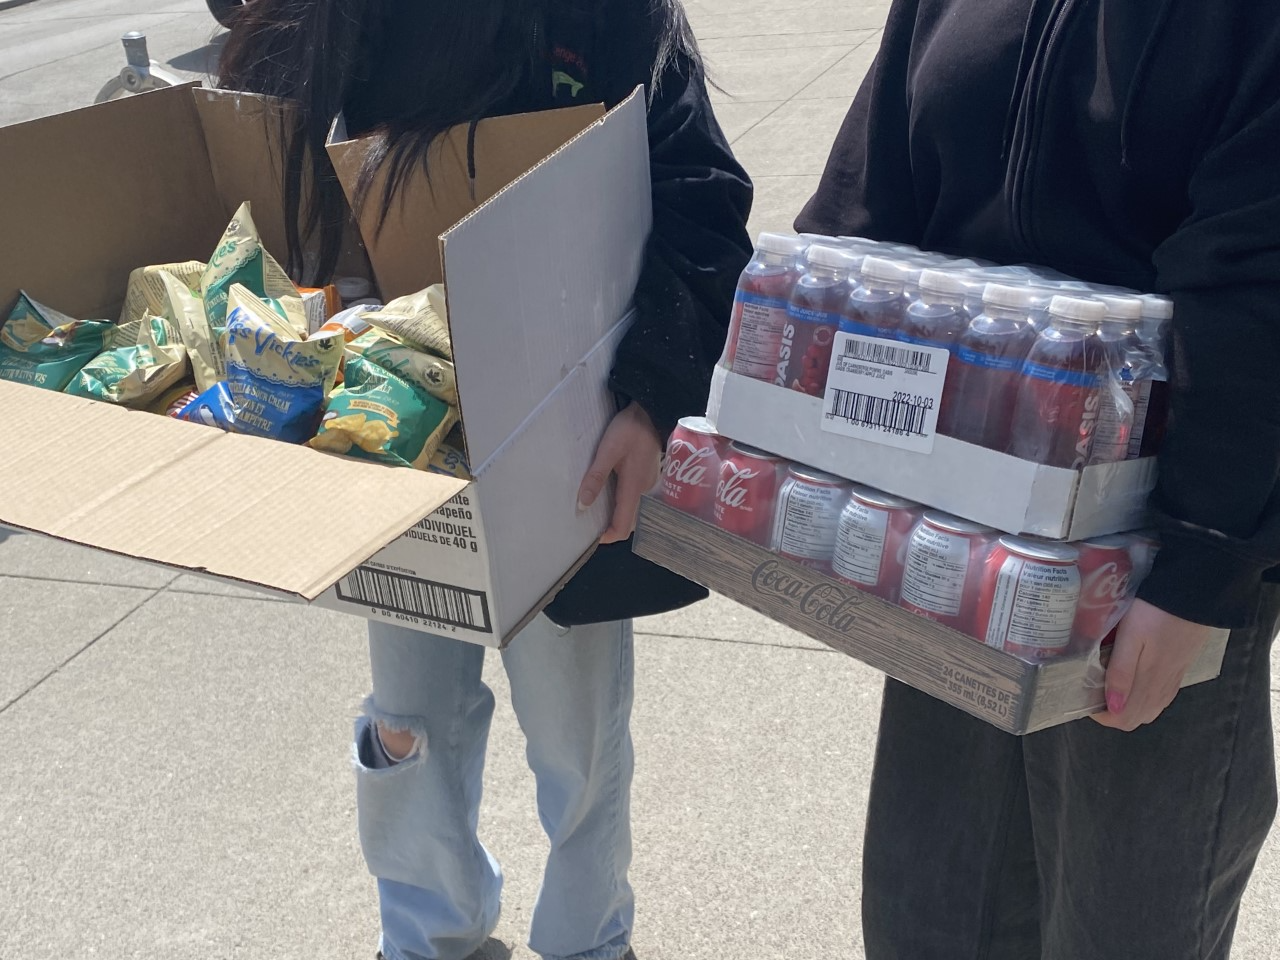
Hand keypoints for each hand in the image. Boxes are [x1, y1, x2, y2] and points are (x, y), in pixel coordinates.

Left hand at [577, 402, 661, 543]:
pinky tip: (609, 495)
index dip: (607, 537)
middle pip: (630, 524)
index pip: (623, 527)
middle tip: (590, 524)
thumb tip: (583, 504)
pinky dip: (623, 505)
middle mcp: (644, 492)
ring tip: (597, 511)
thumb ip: (596, 477)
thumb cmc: (630, 430)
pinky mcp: (648, 477)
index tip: (591, 537)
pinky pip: (636, 500)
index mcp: (634, 489)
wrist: (651, 412)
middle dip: (611, 529)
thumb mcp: (608, 451)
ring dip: (617, 517)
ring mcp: (648, 485)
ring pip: (634, 512)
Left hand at [1092, 599, 1217, 730]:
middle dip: (1111, 712)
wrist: (1197, 593)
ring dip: (1128, 706)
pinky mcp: (1181, 667)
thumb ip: (1122, 672)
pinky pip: (1161, 696)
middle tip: (1093, 690)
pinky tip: (1134, 681)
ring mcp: (1174, 677)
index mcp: (1149, 680)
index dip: (1102, 715)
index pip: (1124, 718)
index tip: (1085, 697)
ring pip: (1150, 709)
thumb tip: (1114, 709)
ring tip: (1108, 684)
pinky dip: (1144, 698)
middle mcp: (1162, 686)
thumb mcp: (1132, 637)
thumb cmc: (1156, 611)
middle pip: (1136, 718)